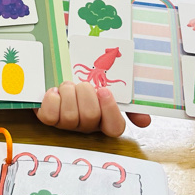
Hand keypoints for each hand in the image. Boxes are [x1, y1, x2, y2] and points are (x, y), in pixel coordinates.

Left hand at [35, 81, 151, 137]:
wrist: (60, 66)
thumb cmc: (87, 76)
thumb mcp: (110, 83)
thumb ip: (129, 101)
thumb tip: (145, 122)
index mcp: (105, 117)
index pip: (115, 128)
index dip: (110, 111)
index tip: (104, 91)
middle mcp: (87, 124)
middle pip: (90, 116)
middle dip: (85, 93)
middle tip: (82, 84)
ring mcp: (67, 124)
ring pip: (70, 116)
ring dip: (68, 92)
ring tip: (68, 85)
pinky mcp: (49, 119)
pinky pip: (50, 116)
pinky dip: (52, 99)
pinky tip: (54, 91)